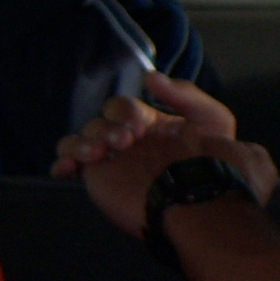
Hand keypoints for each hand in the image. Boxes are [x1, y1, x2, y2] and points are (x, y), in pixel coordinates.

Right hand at [55, 75, 275, 235]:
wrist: (211, 203)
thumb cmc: (216, 160)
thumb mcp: (211, 119)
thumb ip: (184, 93)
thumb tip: (149, 78)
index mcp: (148, 123)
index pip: (122, 107)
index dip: (124, 113)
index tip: (137, 127)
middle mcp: (126, 139)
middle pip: (98, 122)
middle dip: (105, 128)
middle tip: (122, 142)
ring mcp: (110, 161)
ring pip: (79, 140)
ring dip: (81, 142)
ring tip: (97, 153)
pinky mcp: (98, 183)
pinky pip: (70, 166)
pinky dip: (63, 163)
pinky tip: (67, 167)